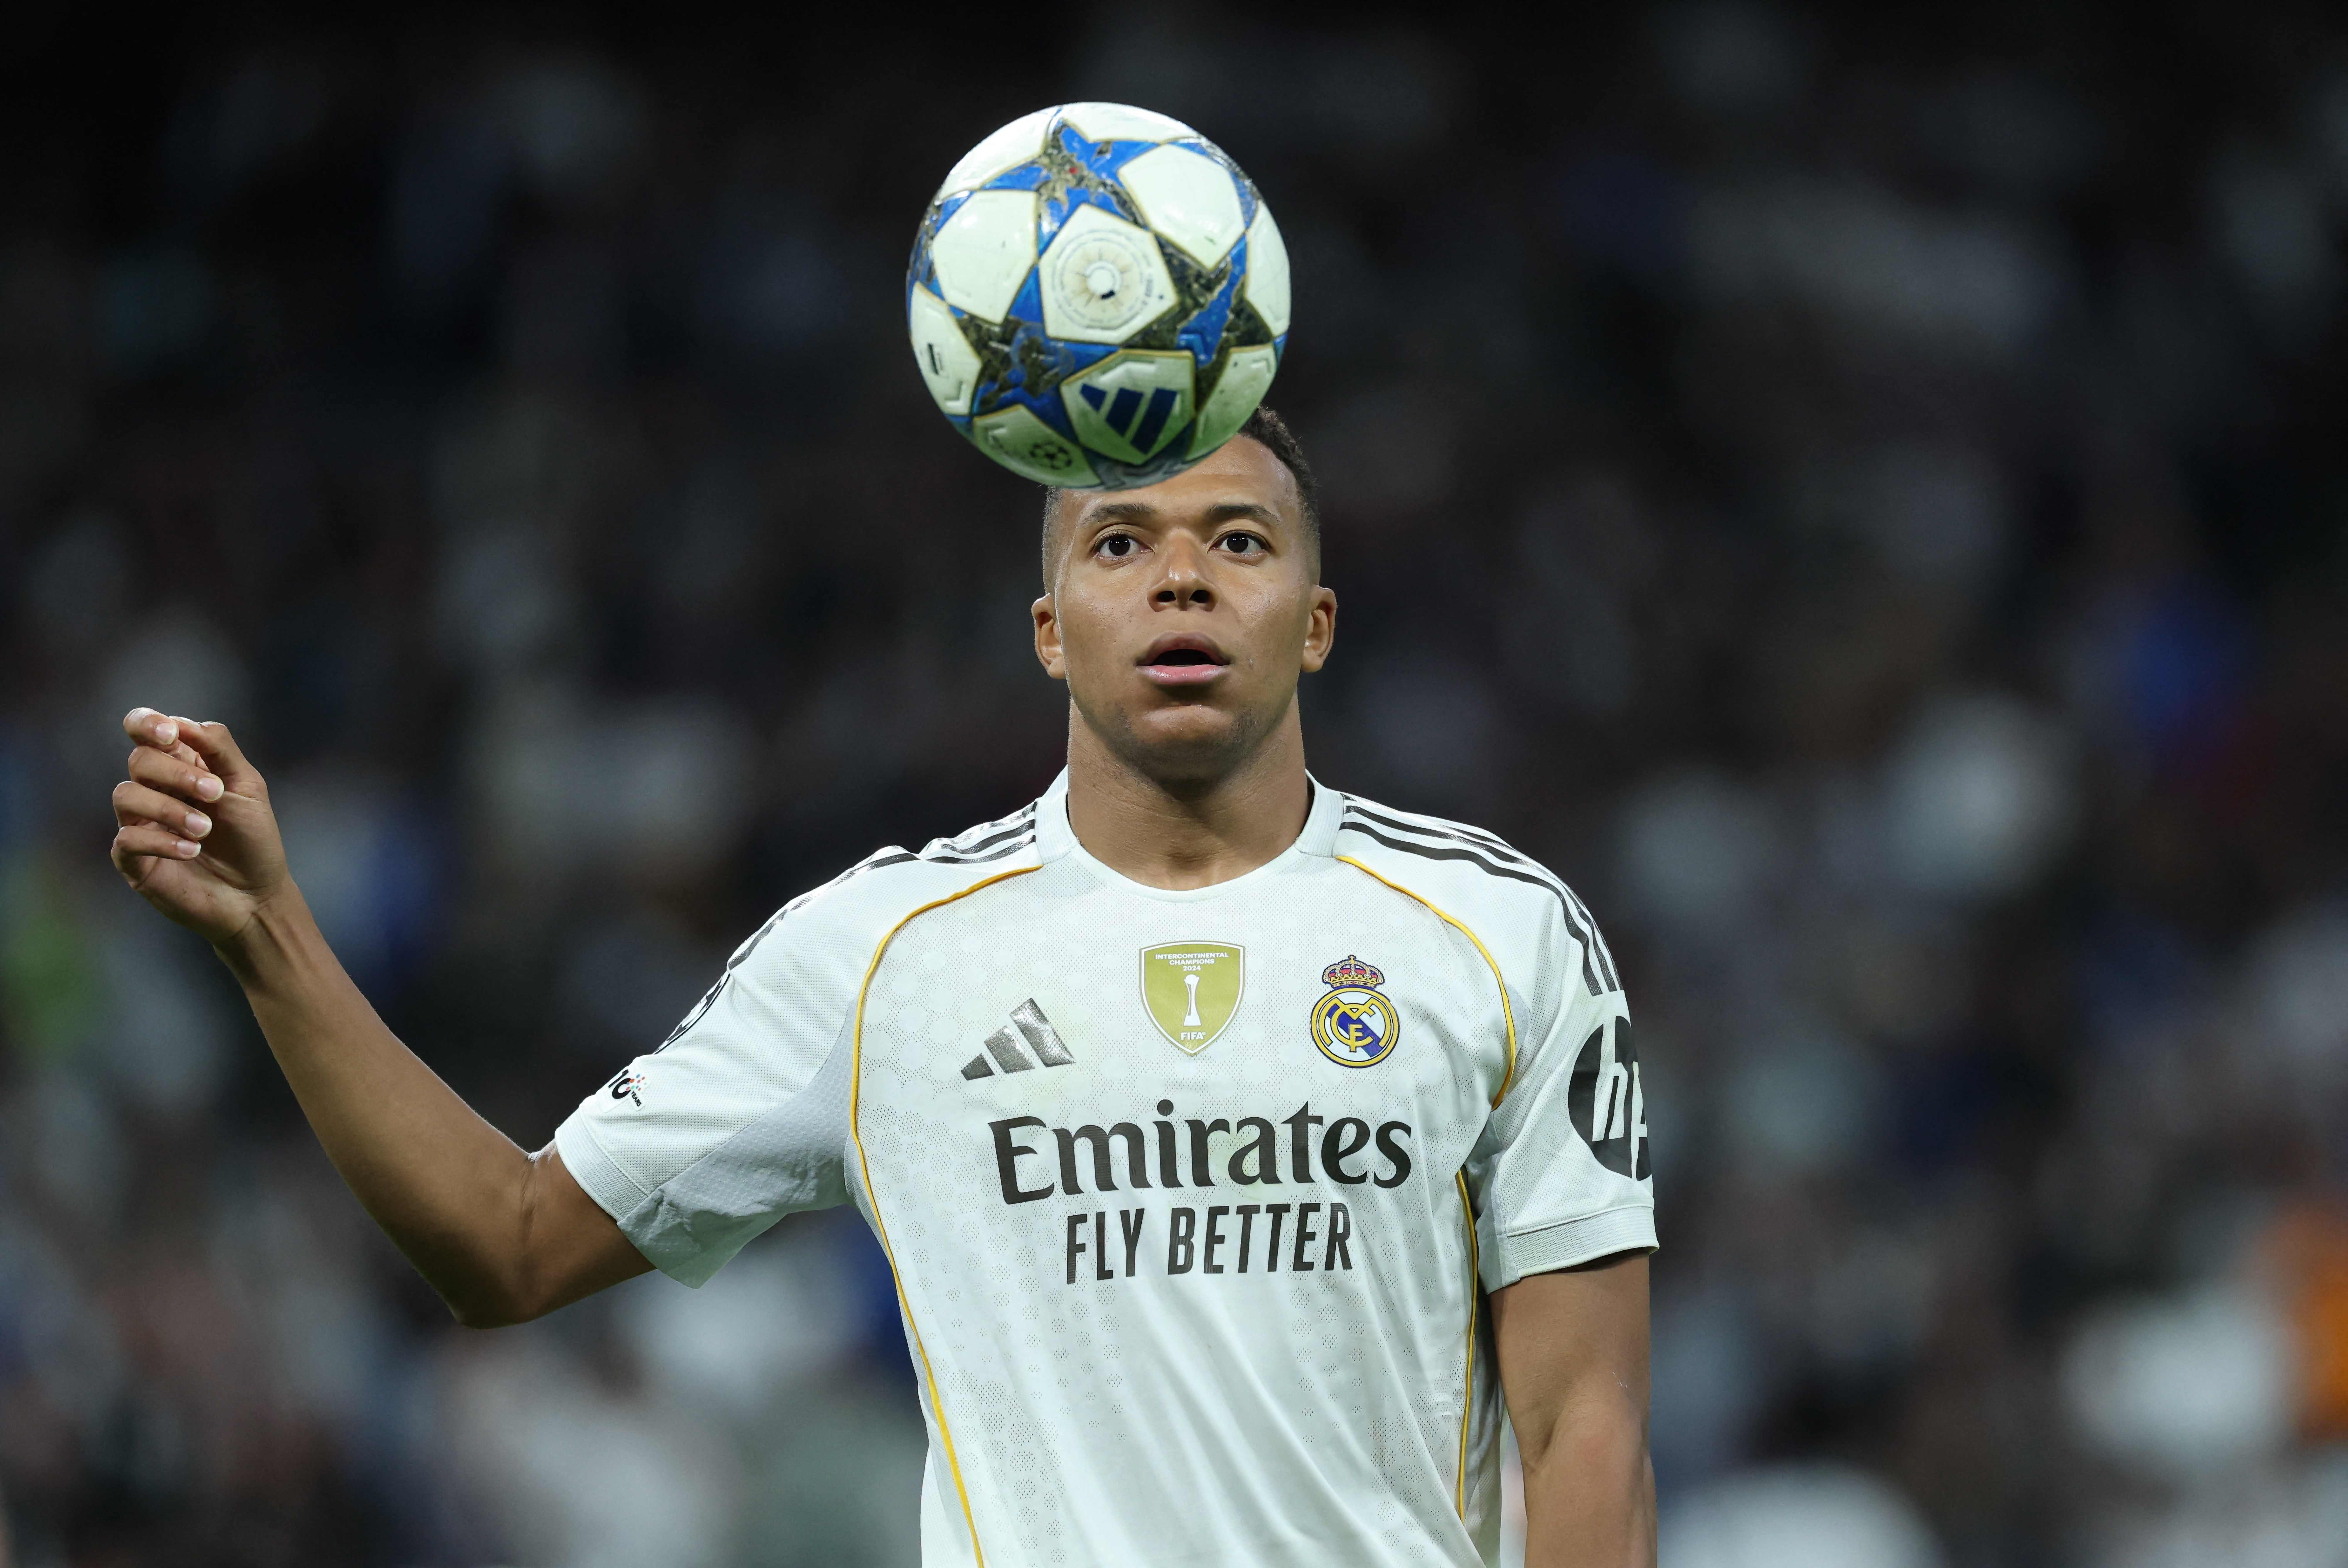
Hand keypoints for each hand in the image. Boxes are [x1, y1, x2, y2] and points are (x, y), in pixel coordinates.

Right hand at [109, 708, 291, 946]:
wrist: (257, 896)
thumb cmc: (253, 840)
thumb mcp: (248, 787)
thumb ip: (218, 748)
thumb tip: (181, 722)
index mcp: (181, 767)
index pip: (144, 731)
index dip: (146, 723)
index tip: (169, 735)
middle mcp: (155, 791)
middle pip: (139, 760)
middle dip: (177, 773)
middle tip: (215, 794)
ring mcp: (140, 824)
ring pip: (125, 795)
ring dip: (170, 809)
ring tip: (205, 830)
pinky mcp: (133, 859)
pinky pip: (127, 839)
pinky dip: (161, 841)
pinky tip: (192, 850)